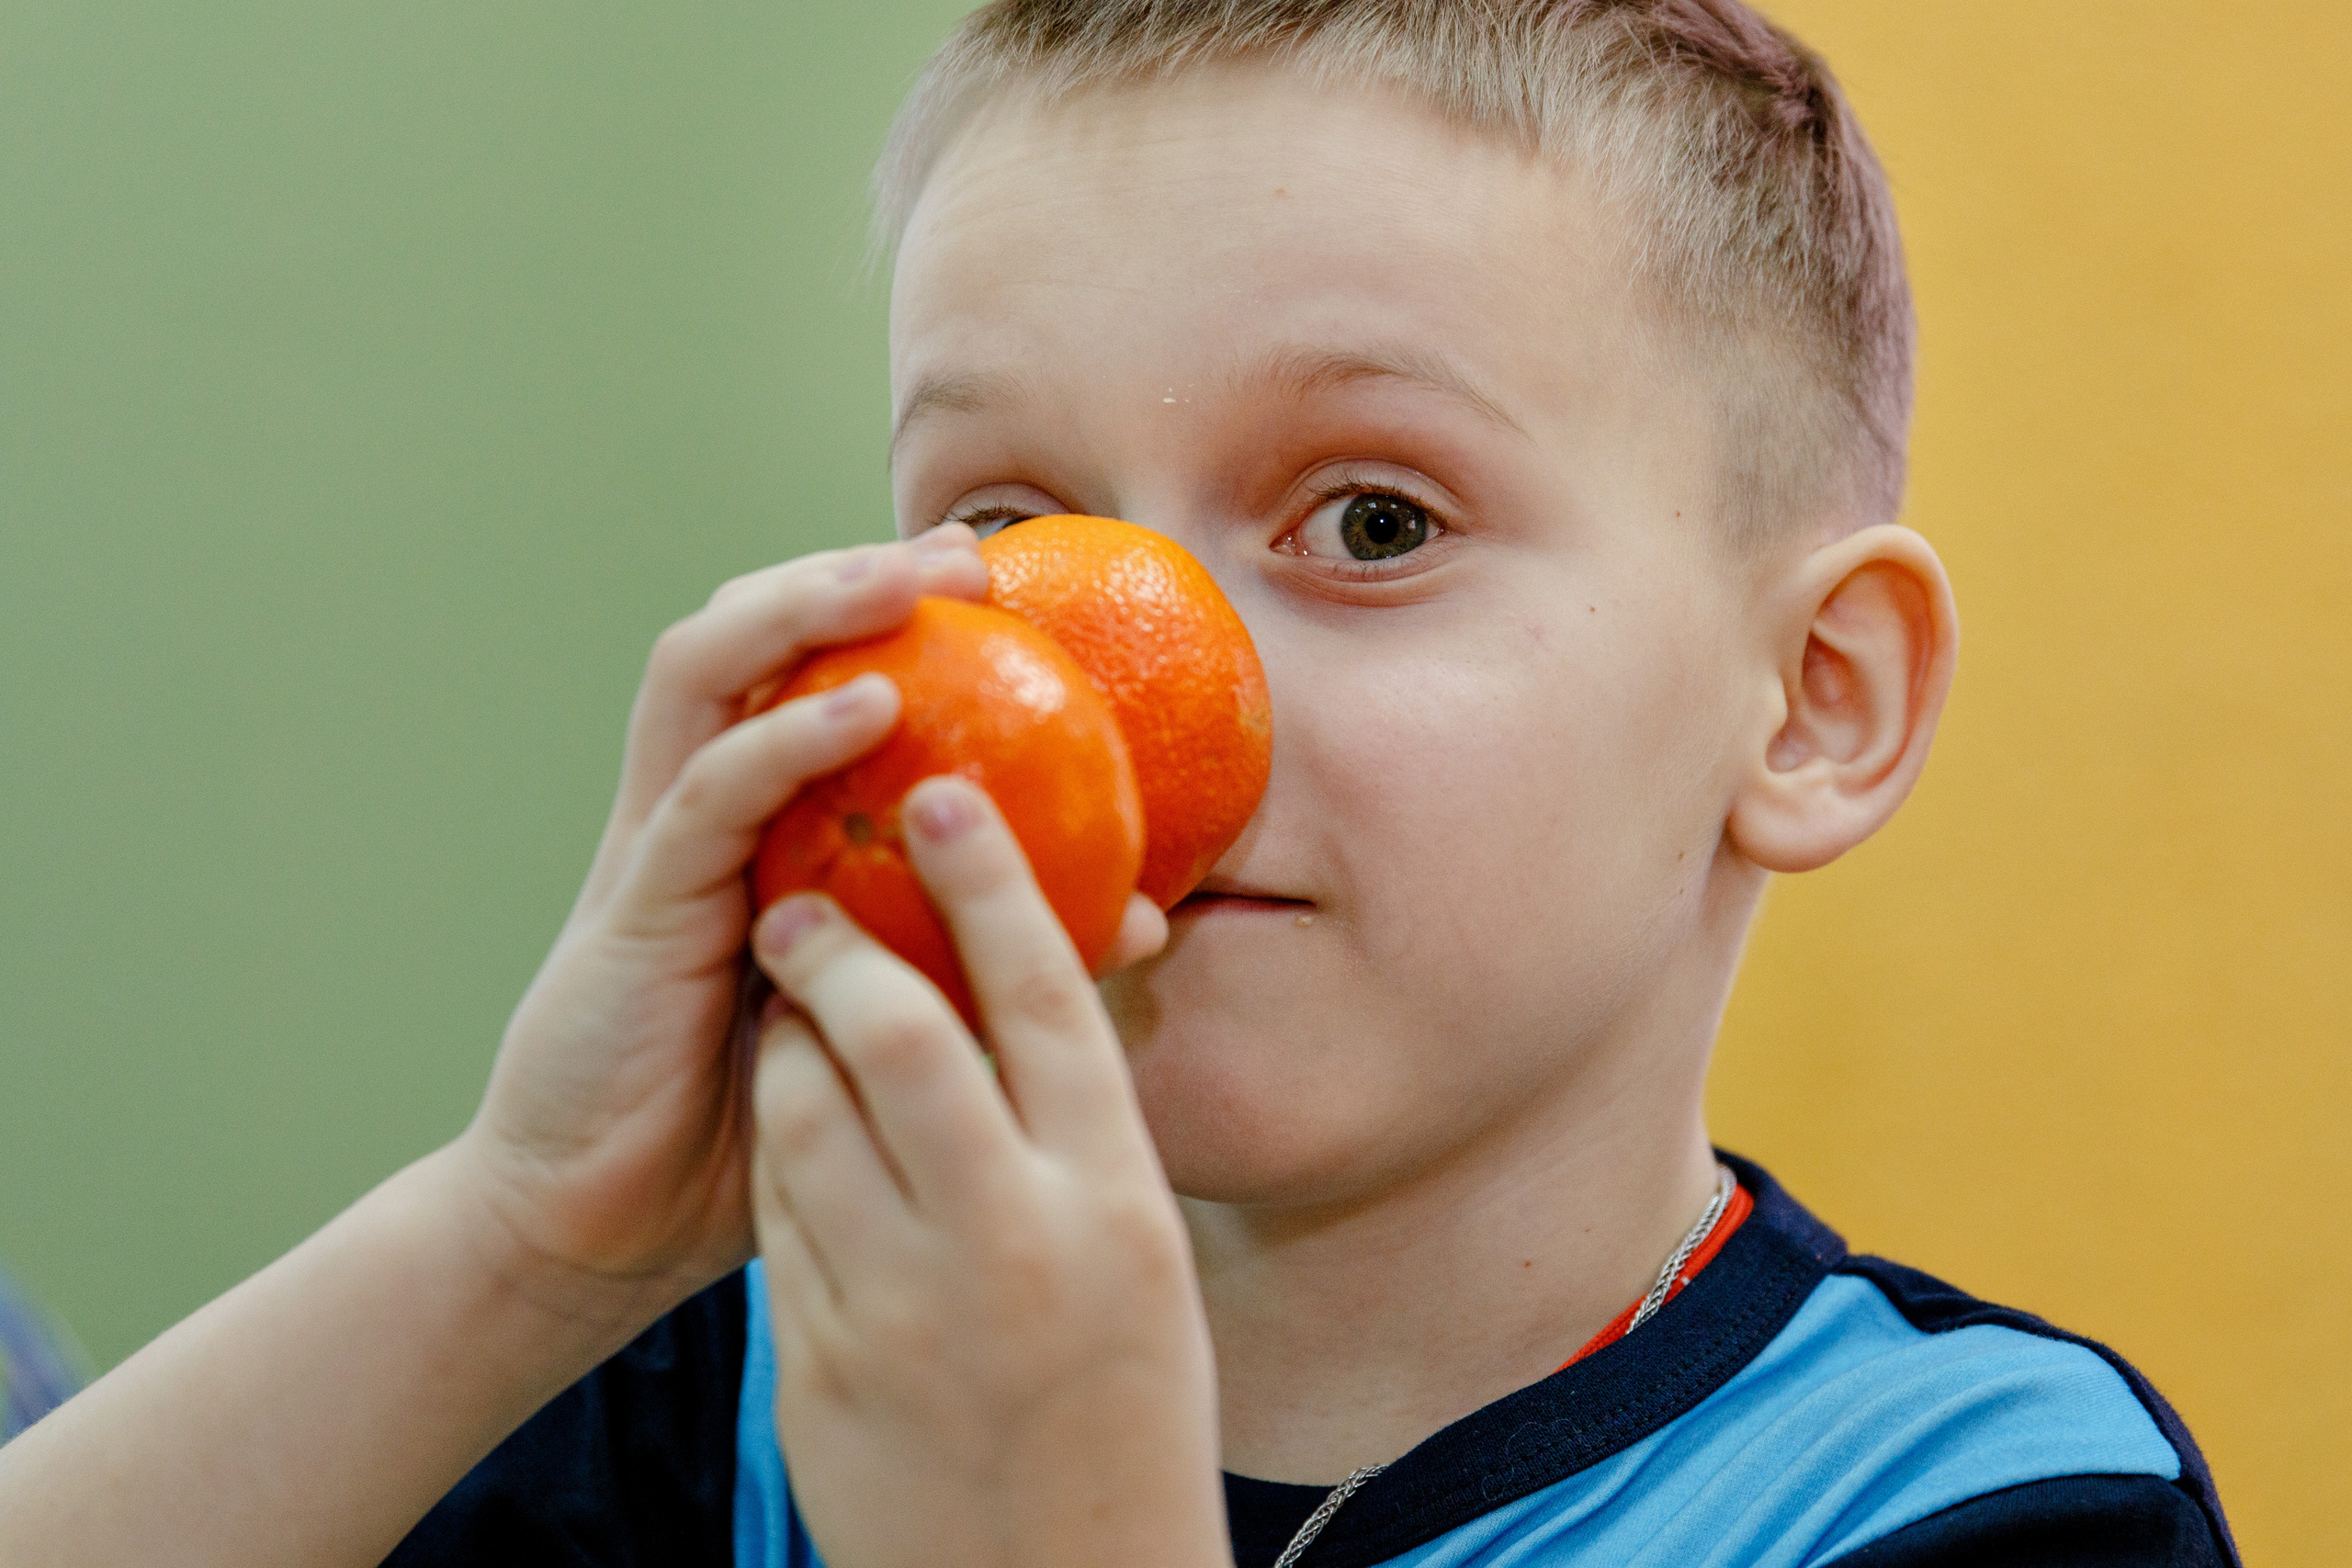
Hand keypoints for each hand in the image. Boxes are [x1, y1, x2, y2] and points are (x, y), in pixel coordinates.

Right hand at [451, 528, 988, 1332]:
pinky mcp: (635, 904)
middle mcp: (698, 808)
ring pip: (704, 672)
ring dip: (803, 608)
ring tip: (905, 581)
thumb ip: (988, 951)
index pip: (806, 669)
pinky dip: (783, 737)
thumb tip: (1138, 918)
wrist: (604, 1226)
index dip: (889, 607)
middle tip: (965, 552)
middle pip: (749, 635)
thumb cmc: (757, 1122)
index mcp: (756, 822)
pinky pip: (706, 794)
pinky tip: (864, 708)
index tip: (999, 575)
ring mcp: (657, 845)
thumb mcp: (897, 1019)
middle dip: (849, 571)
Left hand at [748, 775, 1228, 1567]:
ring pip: (810, 1118)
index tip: (942, 792)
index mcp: (1115, 1203)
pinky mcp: (822, 1367)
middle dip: (844, 948)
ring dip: (790, 1043)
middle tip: (806, 901)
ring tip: (789, 1012)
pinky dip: (778, 1151)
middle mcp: (1012, 1242)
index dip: (991, 882)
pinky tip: (786, 1128)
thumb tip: (1053, 1002)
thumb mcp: (1143, 1264)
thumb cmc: (1126, 1416)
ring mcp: (906, 1308)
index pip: (1048, 1003)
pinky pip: (780, 1217)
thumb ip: (1088, 1137)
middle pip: (905, 1037)